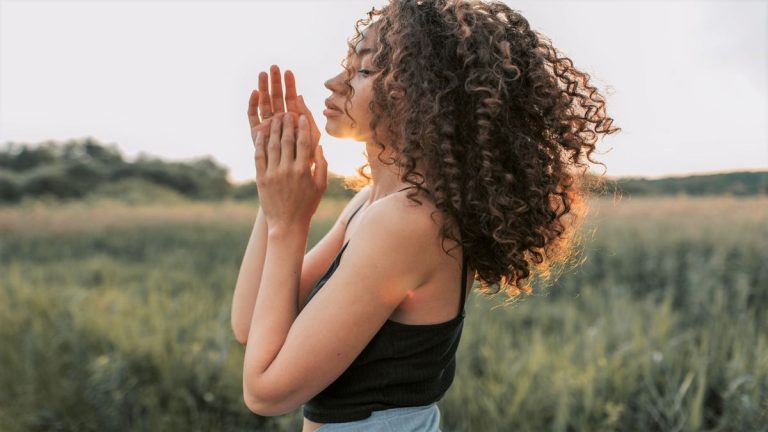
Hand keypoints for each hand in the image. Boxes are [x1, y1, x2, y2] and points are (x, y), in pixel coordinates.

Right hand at [248, 65, 320, 163]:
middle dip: (275, 83)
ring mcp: (267, 127)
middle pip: (276, 98)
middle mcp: (279, 121)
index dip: (289, 85)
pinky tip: (255, 93)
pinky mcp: (256, 134)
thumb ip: (307, 117)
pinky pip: (253, 116)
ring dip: (263, 88)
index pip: (290, 98)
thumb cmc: (307, 159)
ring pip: (264, 104)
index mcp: (293, 120)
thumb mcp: (312, 135)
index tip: (288, 71)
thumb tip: (300, 96)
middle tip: (273, 67)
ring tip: (263, 73)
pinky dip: (253, 104)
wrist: (294, 178)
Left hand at [253, 112, 326, 232]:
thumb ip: (322, 165)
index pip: (304, 143)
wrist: (287, 224)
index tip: (302, 117)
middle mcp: (288, 170)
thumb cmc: (307, 205)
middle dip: (287, 124)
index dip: (303, 128)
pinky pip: (259, 156)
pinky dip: (260, 143)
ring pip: (272, 145)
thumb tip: (320, 146)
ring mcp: (273, 174)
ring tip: (274, 118)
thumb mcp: (320, 186)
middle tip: (287, 112)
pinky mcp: (261, 178)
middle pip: (287, 140)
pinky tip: (261, 133)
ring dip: (273, 129)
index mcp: (303, 170)